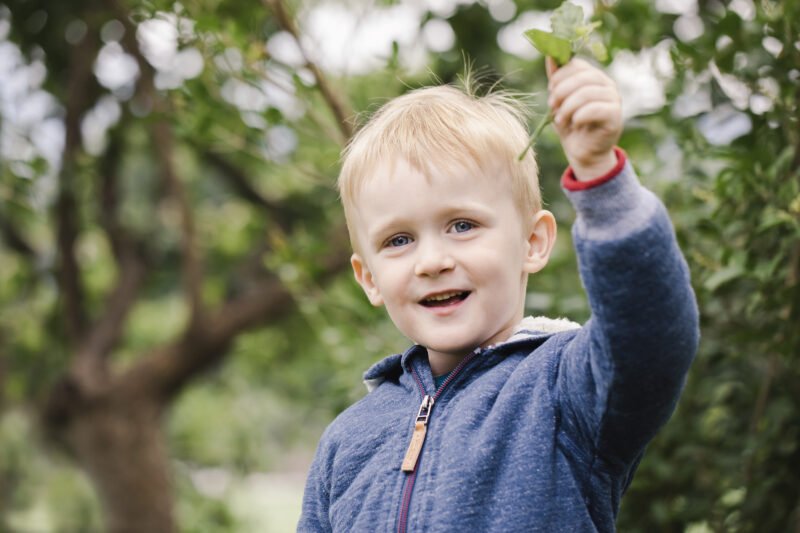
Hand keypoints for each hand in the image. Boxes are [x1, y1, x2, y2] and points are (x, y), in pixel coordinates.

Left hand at [546, 57, 621, 179]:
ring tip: (559, 119)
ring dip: (568, 107)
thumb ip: (556, 79)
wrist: (583, 152)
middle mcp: (606, 84)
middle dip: (562, 91)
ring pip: (587, 93)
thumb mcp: (559, 101)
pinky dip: (579, 116)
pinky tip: (574, 124)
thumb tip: (550, 54)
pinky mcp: (615, 116)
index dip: (560, 76)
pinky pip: (595, 109)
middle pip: (582, 77)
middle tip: (552, 105)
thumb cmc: (571, 125)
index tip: (550, 91)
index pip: (577, 65)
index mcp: (593, 77)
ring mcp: (614, 99)